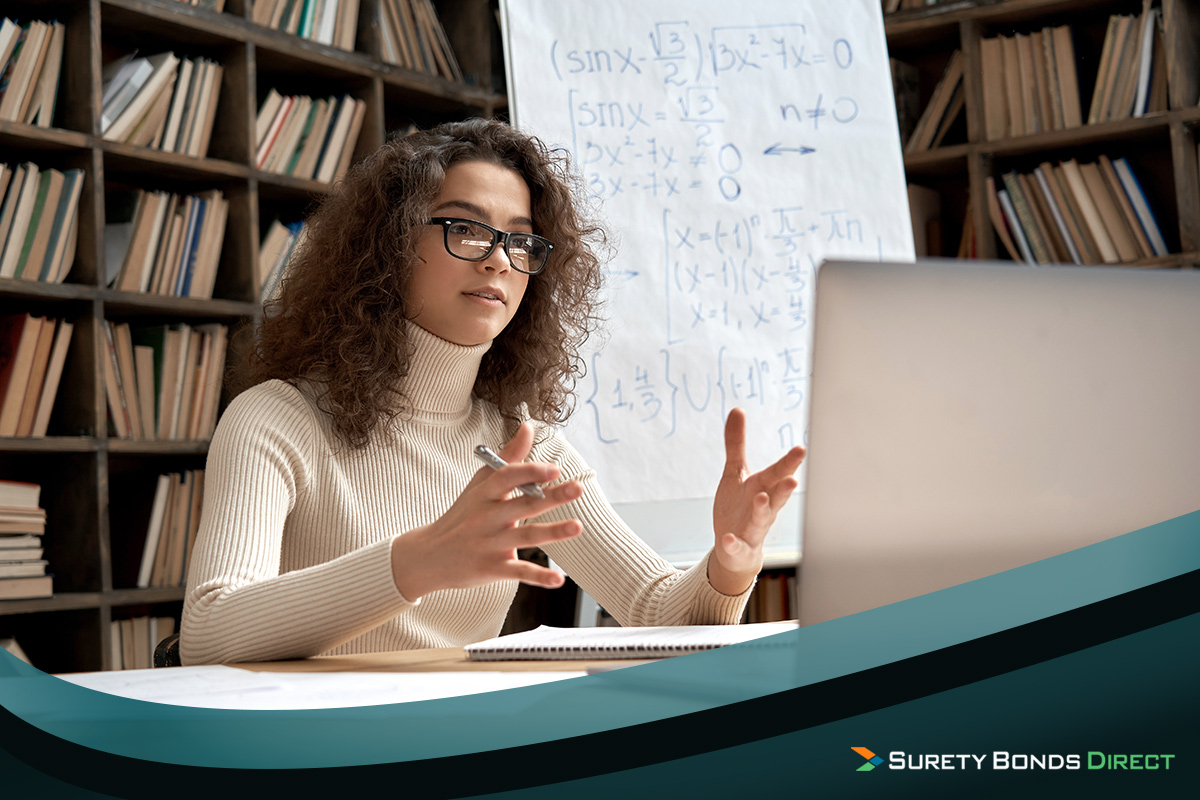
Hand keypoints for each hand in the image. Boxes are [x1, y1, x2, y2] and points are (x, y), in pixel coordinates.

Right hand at [390, 423, 582, 599]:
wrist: (429, 555)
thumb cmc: (462, 514)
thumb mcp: (479, 483)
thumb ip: (507, 457)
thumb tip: (528, 427)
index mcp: (485, 494)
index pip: (506, 477)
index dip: (530, 472)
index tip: (554, 468)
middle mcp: (487, 518)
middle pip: (522, 505)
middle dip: (551, 497)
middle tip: (578, 488)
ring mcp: (490, 544)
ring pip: (525, 537)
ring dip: (553, 533)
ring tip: (578, 526)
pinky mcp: (492, 568)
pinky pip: (519, 572)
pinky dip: (539, 578)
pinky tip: (559, 580)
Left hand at [709, 408, 805, 594]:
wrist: (735, 549)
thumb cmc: (741, 507)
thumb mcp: (735, 473)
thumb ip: (736, 443)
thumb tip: (737, 409)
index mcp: (763, 488)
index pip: (778, 473)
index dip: (789, 463)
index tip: (801, 449)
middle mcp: (763, 508)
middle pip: (776, 497)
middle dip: (784, 488)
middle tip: (793, 479)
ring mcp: (753, 529)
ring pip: (762, 520)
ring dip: (763, 510)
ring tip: (761, 498)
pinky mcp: (739, 547)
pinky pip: (737, 546)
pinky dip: (733, 543)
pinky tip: (728, 538)